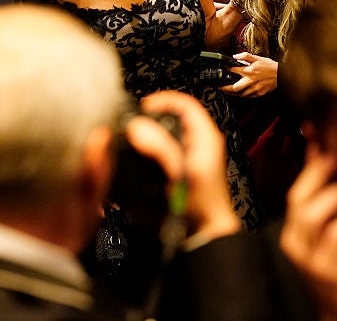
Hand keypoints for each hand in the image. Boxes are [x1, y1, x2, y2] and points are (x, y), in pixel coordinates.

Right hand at [125, 91, 240, 242]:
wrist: (202, 235)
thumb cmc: (197, 207)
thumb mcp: (179, 174)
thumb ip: (160, 149)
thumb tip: (136, 127)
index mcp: (205, 137)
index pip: (185, 103)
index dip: (162, 100)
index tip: (142, 109)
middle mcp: (199, 142)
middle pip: (173, 116)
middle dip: (151, 118)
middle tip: (132, 125)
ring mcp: (190, 155)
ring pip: (166, 131)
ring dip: (149, 134)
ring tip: (131, 140)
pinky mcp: (180, 167)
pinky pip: (162, 148)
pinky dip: (149, 149)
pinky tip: (136, 157)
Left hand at [220, 52, 277, 97]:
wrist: (282, 75)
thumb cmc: (270, 67)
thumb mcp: (258, 58)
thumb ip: (245, 56)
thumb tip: (236, 56)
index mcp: (249, 71)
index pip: (233, 71)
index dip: (225, 71)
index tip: (221, 71)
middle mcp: (250, 81)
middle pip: (234, 87)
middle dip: (225, 88)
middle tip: (219, 87)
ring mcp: (254, 89)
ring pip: (239, 94)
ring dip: (232, 93)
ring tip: (226, 91)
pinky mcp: (258, 93)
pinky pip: (247, 96)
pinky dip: (241, 95)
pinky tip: (238, 94)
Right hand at [279, 146, 336, 320]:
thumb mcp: (336, 236)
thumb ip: (334, 207)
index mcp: (293, 230)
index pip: (295, 187)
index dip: (308, 158)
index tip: (317, 129)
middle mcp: (293, 241)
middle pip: (297, 196)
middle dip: (322, 172)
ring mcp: (306, 257)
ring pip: (312, 212)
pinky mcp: (326, 270)